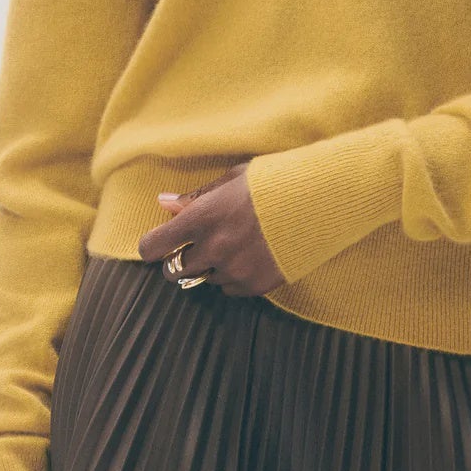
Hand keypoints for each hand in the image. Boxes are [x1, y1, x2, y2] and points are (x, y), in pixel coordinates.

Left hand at [136, 162, 284, 295]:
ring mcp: (233, 269)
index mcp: (201, 218)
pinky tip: (249, 257)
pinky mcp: (254, 285)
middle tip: (195, 248)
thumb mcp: (230, 181)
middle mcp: (213, 248)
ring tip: (233, 246)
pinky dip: (233, 277)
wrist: (317, 202)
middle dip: (179, 260)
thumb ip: (194, 198)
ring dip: (210, 267)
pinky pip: (229, 289)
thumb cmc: (271, 184)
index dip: (153, 246)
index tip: (161, 243)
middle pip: (173, 271)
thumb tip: (162, 203)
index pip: (154, 247)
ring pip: (204, 280)